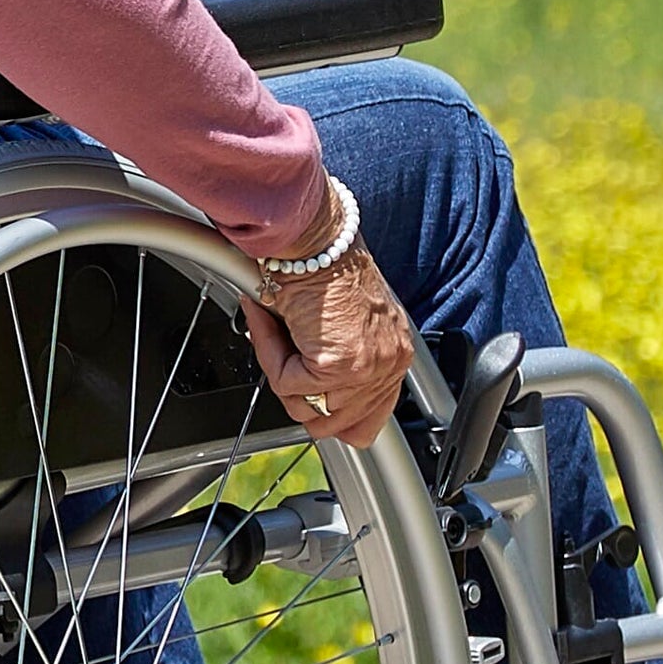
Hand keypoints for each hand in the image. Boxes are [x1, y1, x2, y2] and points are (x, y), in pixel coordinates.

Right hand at [243, 185, 415, 447]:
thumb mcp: (344, 321)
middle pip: (336, 425)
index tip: (310, 401)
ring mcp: (365, 368)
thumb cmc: (324, 263)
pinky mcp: (337, 364)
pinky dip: (269, 354)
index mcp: (393, 354)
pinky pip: (287, 383)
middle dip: (300, 399)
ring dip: (282, 374)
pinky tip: (269, 320)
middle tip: (283, 358)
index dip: (333, 418)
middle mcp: (387, 364)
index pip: (370, 420)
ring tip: (275, 333)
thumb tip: (302, 390)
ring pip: (307, 409)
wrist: (314, 238)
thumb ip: (336, 362)